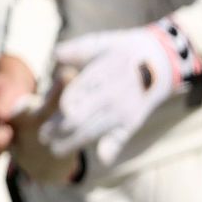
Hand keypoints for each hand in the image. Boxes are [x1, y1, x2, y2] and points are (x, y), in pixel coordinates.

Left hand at [43, 24, 192, 164]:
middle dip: (58, 129)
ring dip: (72, 143)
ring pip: (92, 130)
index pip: (75, 94)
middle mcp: (111, 94)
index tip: (41, 116)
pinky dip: (111, 149)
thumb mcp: (99, 43)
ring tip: (55, 150)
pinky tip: (101, 158)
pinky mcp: (132, 121)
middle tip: (43, 137)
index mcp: (100, 73)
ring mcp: (122, 110)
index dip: (59, 108)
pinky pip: (120, 138)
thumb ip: (75, 50)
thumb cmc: (120, 50)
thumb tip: (55, 55)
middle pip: (79, 117)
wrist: (159, 60)